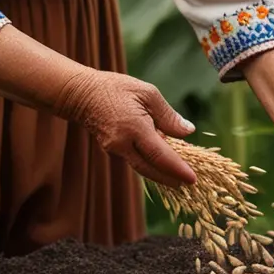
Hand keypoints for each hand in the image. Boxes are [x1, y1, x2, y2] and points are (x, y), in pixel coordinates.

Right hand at [54, 69, 197, 187]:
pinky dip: (149, 163)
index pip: (160, 155)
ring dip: (160, 174)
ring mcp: (114, 149)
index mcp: (134, 128)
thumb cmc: (115, 88)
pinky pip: (134, 160)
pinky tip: (160, 161)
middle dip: (170, 179)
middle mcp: (122, 143)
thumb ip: (168, 115)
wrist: (81, 94)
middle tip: (188, 184)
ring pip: (142, 167)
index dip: (178, 169)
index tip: (192, 179)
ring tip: (178, 177)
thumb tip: (188, 132)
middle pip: (150, 169)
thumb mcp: (147, 93)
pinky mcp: (111, 150)